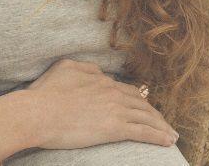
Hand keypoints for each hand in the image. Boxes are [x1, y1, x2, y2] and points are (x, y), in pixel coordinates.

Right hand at [21, 58, 178, 149]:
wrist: (37, 113)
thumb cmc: (44, 94)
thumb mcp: (65, 68)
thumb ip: (85, 68)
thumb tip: (98, 72)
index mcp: (102, 81)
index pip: (128, 91)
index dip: (140, 101)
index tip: (146, 108)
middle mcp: (113, 93)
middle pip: (142, 104)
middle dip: (155, 115)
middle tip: (164, 124)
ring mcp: (115, 110)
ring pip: (147, 117)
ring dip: (162, 126)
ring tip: (171, 135)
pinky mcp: (114, 128)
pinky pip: (144, 132)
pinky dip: (159, 136)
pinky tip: (168, 141)